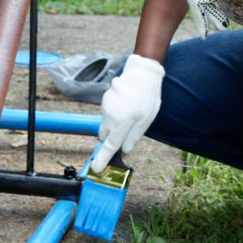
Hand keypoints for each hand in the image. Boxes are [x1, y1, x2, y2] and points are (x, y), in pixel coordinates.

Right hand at [91, 54, 164, 172]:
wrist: (141, 74)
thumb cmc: (146, 97)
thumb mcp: (146, 120)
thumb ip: (134, 136)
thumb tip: (125, 149)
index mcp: (121, 123)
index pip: (110, 146)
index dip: (103, 159)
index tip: (96, 168)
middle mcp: (109, 116)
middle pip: (104, 136)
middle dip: (111, 139)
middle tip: (125, 134)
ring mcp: (105, 107)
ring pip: (106, 124)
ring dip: (114, 125)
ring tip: (130, 114)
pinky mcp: (105, 99)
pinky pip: (107, 113)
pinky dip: (115, 114)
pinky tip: (127, 105)